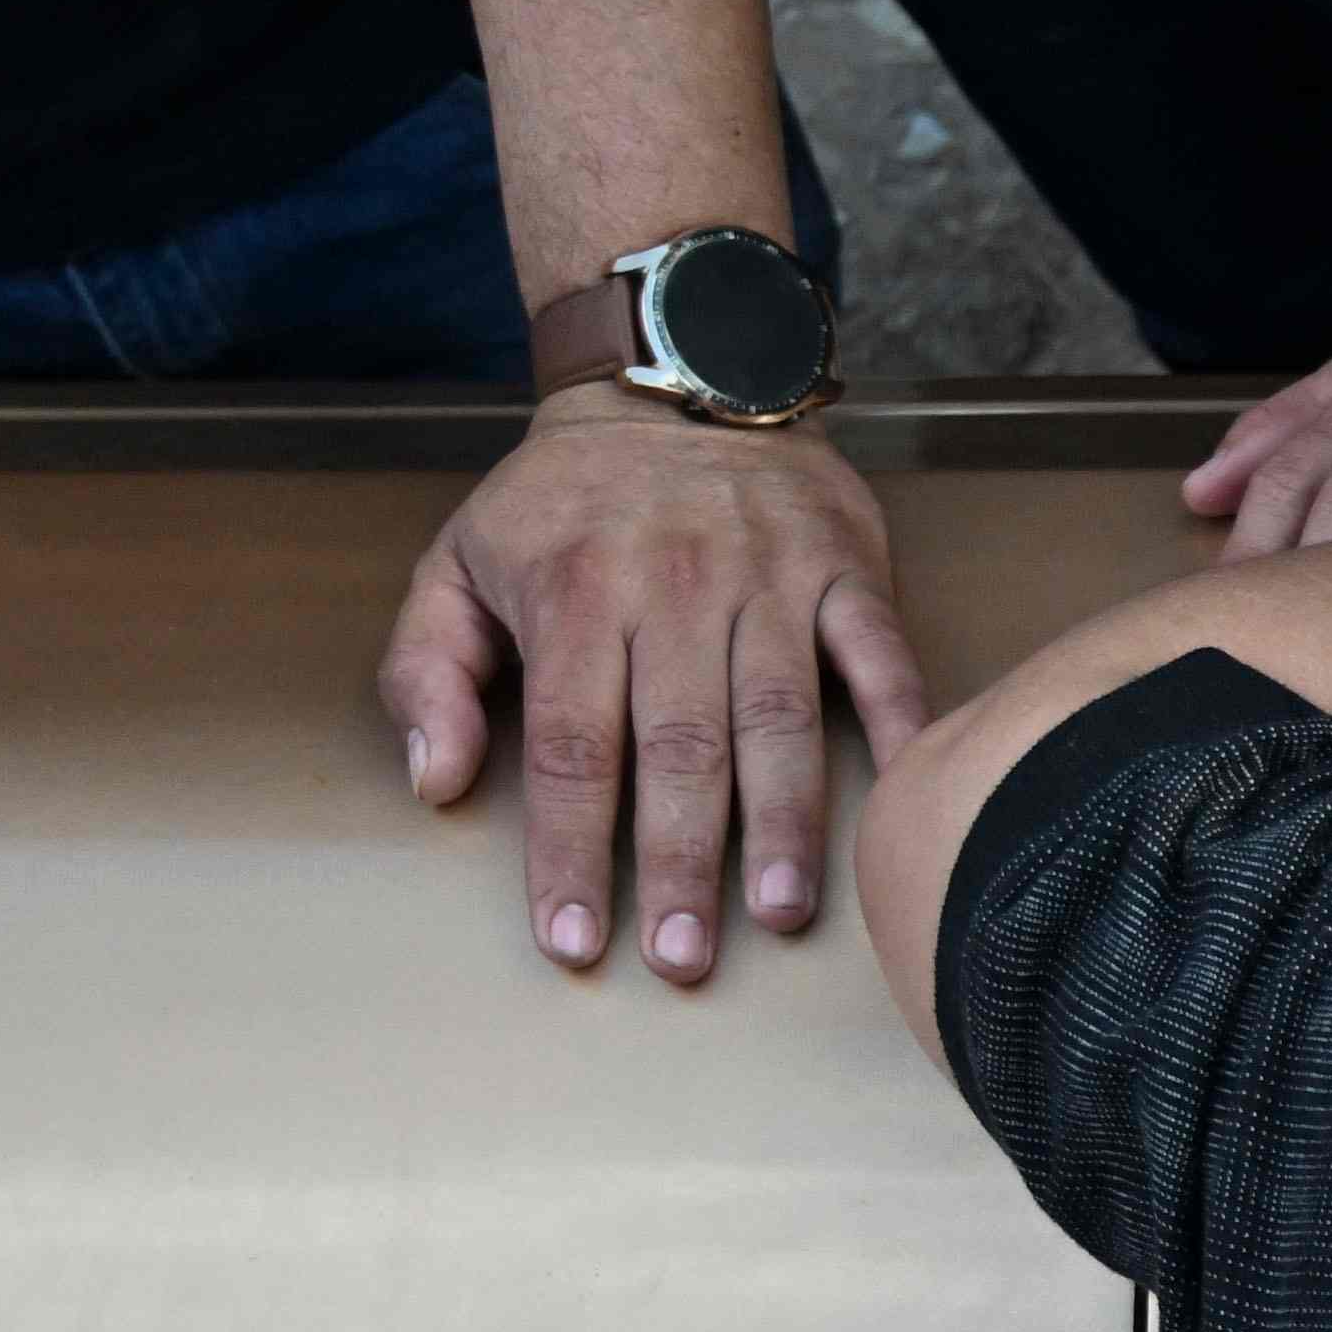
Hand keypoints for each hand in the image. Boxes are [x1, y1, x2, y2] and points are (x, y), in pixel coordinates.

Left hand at [383, 392, 935, 987]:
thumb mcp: (455, 563)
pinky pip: (881, 654)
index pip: (569, 747)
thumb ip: (423, 671)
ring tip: (782, 913)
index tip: (576, 941)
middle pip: (678, 748)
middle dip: (680, 863)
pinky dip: (902, 722)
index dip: (570, 851)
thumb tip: (437, 782)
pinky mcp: (846, 565)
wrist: (677, 373)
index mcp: (574, 594)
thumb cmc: (564, 502)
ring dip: (785, 823)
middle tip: (683, 958)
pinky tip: (907, 798)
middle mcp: (675, 586)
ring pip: (780, 717)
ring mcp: (770, 576)